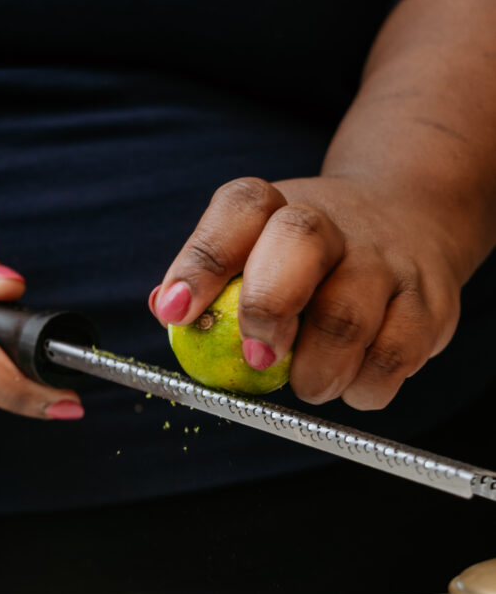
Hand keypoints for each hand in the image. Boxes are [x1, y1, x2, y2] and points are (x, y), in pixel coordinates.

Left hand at [151, 176, 463, 409]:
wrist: (411, 221)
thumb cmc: (307, 258)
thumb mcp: (256, 250)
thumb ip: (212, 282)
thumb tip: (164, 308)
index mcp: (277, 206)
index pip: (239, 211)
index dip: (203, 262)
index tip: (177, 312)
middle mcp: (333, 222)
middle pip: (300, 241)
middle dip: (268, 308)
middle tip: (258, 360)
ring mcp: (387, 260)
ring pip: (348, 317)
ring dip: (317, 371)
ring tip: (309, 383)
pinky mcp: (429, 302)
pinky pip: (394, 358)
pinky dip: (364, 387)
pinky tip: (352, 383)